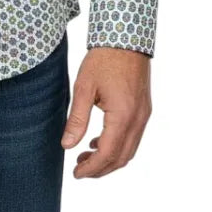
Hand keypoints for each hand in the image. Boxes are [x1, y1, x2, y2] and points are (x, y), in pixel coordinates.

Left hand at [60, 47, 151, 177]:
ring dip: (110, 159)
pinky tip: (99, 141)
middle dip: (100, 169)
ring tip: (86, 157)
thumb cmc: (104, 58)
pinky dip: (118, 146)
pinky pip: (133, 137)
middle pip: (121, 158)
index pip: (108, 154)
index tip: (76, 174)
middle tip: (79, 169)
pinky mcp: (144, 109)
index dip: (92, 168)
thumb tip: (67, 145)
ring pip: (129, 150)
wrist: (126, 37)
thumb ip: (77, 119)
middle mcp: (138, 119)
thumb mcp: (84, 87)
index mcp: (123, 115)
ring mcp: (144, 115)